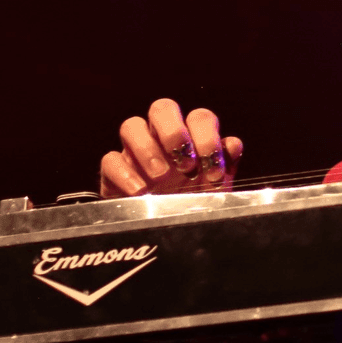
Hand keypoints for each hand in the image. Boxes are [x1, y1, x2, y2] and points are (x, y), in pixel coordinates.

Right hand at [99, 98, 243, 196]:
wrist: (168, 234)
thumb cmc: (193, 204)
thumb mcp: (216, 190)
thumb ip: (225, 166)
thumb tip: (231, 145)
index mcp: (191, 138)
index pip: (199, 117)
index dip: (208, 138)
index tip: (213, 171)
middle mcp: (161, 138)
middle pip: (162, 108)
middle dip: (174, 132)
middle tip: (184, 165)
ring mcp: (135, 152)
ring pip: (131, 125)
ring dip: (147, 148)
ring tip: (161, 176)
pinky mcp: (114, 172)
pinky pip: (110, 160)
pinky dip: (125, 174)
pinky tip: (140, 192)